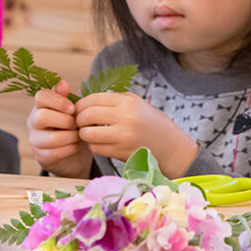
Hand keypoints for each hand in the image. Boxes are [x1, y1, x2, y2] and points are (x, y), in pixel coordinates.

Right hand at [27, 80, 92, 177]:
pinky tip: (76, 145)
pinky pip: (55, 153)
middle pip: (41, 116)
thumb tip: (62, 82)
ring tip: (80, 135)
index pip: (40, 96)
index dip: (59, 101)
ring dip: (71, 136)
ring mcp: (35, 140)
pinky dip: (70, 148)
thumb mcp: (71, 110)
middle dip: (65, 120)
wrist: (73, 153)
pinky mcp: (42, 157)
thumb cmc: (72, 125)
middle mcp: (34, 122)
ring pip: (51, 138)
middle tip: (77, 123)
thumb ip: (66, 97)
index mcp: (41, 107)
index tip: (73, 108)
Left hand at [75, 92, 197, 178]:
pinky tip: (102, 143)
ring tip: (91, 133)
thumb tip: (84, 103)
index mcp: (128, 101)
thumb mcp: (137, 105)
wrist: (171, 147)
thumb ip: (114, 101)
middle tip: (81, 123)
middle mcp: (125, 116)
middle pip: (87, 115)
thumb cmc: (152, 124)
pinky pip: (95, 148)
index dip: (81, 105)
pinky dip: (95, 146)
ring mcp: (122, 135)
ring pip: (87, 133)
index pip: (92, 99)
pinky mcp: (120, 151)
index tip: (80, 110)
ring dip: (85, 134)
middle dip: (79, 120)